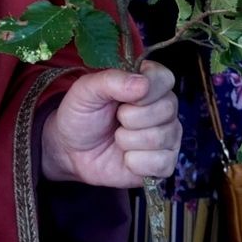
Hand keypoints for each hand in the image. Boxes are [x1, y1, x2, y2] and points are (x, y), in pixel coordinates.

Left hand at [41, 61, 178, 186]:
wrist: (73, 152)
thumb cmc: (82, 115)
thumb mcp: (86, 90)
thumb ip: (111, 80)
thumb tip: (143, 84)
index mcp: (148, 82)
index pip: (164, 78)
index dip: (146, 89)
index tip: (123, 99)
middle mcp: (164, 107)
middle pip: (166, 109)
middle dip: (130, 117)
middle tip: (116, 119)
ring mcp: (168, 136)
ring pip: (160, 137)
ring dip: (127, 140)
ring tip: (117, 138)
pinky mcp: (165, 162)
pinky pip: (159, 163)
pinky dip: (134, 162)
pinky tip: (125, 157)